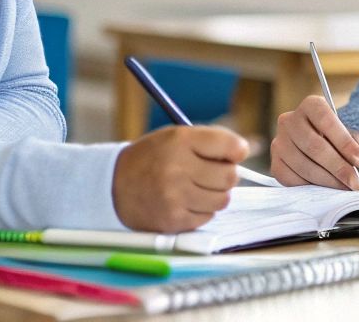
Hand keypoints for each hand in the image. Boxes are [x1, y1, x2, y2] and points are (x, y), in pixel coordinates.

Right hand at [112, 125, 247, 231]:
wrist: (114, 186)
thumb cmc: (153, 158)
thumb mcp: (176, 137)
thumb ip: (210, 142)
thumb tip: (244, 153)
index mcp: (180, 141)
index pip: (230, 146)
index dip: (237, 151)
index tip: (233, 154)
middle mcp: (177, 168)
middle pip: (230, 176)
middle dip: (227, 175)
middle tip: (213, 173)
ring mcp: (174, 197)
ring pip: (222, 200)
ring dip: (216, 194)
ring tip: (198, 187)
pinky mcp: (173, 220)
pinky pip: (207, 217)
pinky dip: (202, 210)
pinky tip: (187, 201)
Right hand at [270, 94, 358, 190]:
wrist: (323, 148)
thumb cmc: (339, 140)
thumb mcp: (354, 136)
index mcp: (310, 105)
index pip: (326, 120)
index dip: (344, 142)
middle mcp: (289, 120)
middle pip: (314, 146)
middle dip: (338, 167)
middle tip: (355, 182)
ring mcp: (279, 142)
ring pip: (303, 165)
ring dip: (327, 181)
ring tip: (345, 188)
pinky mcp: (276, 164)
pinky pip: (292, 179)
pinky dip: (312, 187)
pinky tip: (327, 190)